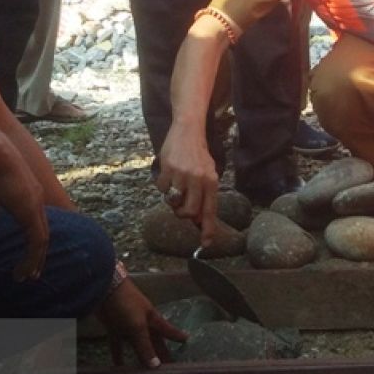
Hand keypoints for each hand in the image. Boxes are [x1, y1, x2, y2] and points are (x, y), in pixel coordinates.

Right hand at [0, 125, 49, 281]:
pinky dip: (31, 259)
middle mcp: (34, 196)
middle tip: (32, 273)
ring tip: (27, 277)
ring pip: (41, 239)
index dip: (30, 238)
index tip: (25, 256)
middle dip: (37, 253)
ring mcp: (35, 203)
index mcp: (24, 190)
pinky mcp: (30, 211)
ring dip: (35, 260)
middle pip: (41, 230)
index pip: (32, 219)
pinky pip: (36, 242)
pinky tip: (23, 272)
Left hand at [97, 278, 186, 367]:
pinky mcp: (114, 327)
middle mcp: (142, 322)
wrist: (103, 289)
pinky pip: (118, 344)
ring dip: (140, 356)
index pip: (167, 329)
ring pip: (136, 344)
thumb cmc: (126, 304)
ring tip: (145, 371)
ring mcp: (127, 325)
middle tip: (166, 365)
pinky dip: (119, 355)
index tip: (187, 339)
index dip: (176, 335)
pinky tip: (119, 366)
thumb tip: (156, 365)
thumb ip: (145, 346)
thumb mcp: (138, 326)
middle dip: (159, 352)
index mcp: (152, 318)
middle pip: (153, 340)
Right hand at [155, 125, 219, 246]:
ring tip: (176, 186)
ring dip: (173, 199)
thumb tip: (198, 219)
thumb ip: (205, 194)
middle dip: (184, 214)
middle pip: (189, 211)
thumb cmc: (198, 154)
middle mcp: (198, 179)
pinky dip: (163, 186)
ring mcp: (182, 174)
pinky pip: (162, 189)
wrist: (188, 130)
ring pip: (174, 201)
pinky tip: (169, 175)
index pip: (210, 210)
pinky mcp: (168, 168)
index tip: (206, 244)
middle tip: (181, 206)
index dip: (208, 229)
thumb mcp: (208, 172)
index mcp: (211, 181)